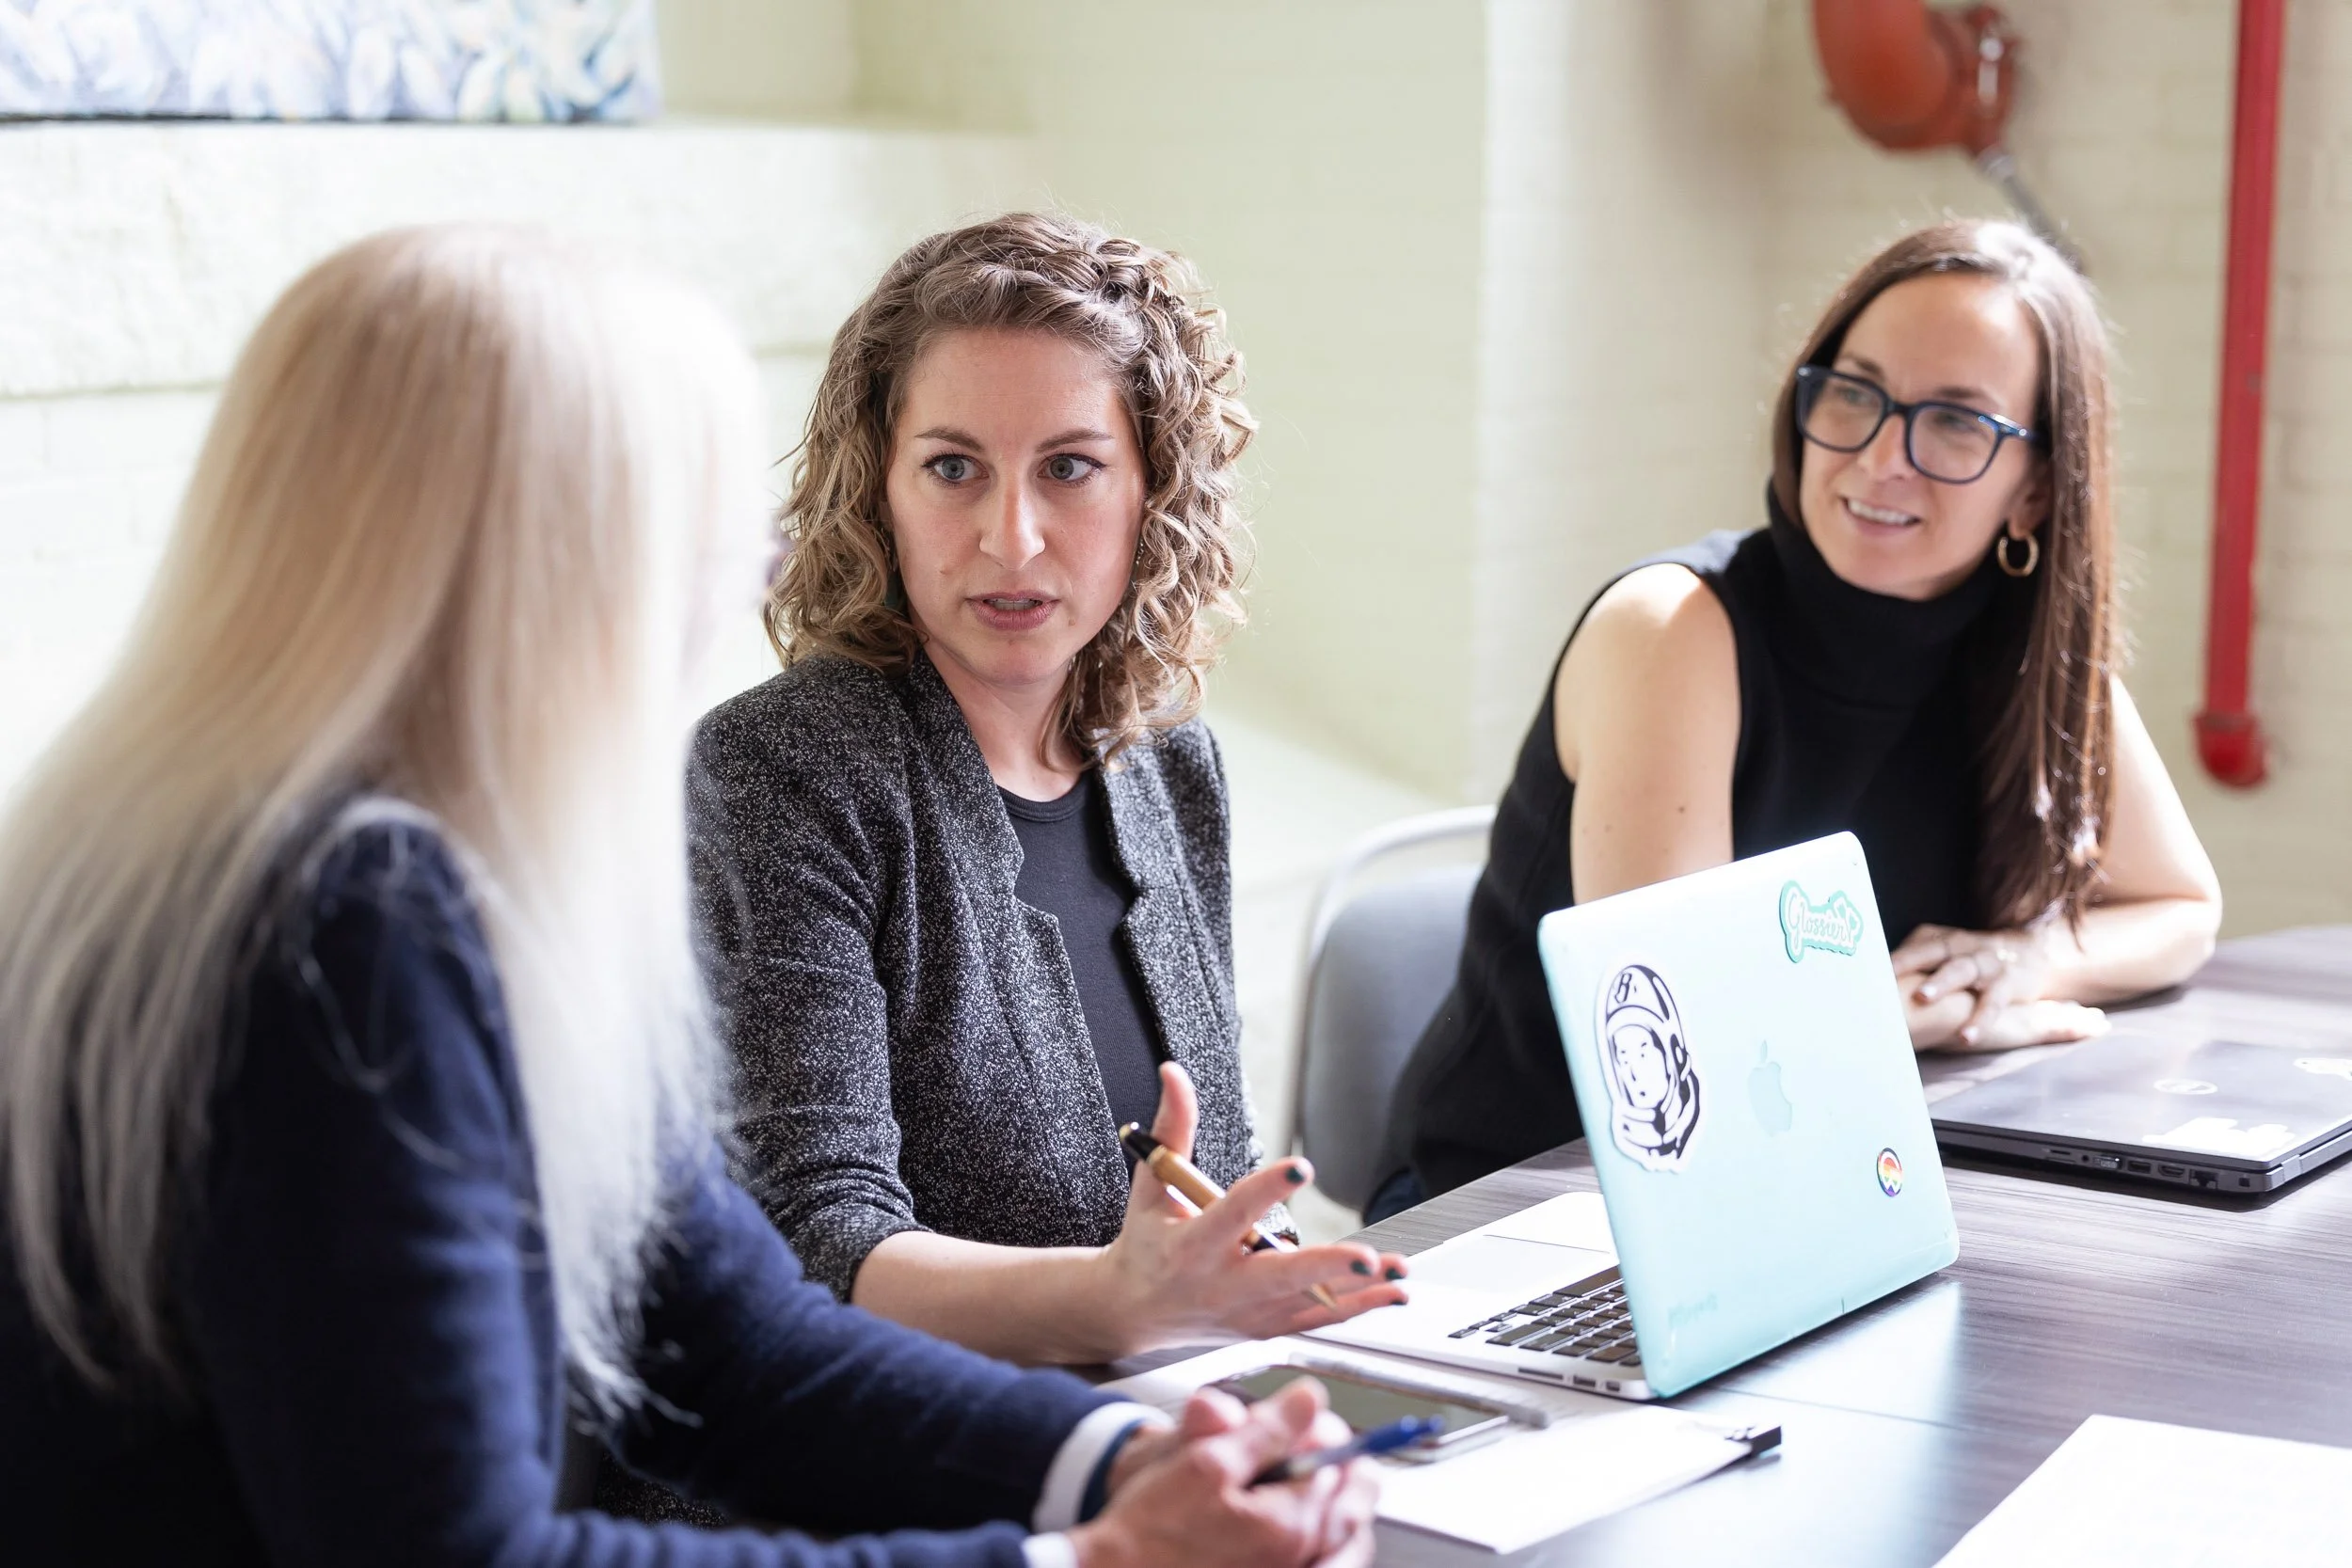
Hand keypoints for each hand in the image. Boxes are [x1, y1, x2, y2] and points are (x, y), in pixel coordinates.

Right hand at [1075, 1380, 1377, 1567]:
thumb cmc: (1152, 1528)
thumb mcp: (1204, 1463)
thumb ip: (1264, 1430)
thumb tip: (1309, 1400)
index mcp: (1287, 1523)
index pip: (1333, 1461)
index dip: (1322, 1428)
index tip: (1310, 1413)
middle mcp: (1297, 1557)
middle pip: (1350, 1505)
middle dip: (1350, 1468)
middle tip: (1345, 1445)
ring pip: (1343, 1538)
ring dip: (1345, 1504)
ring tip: (1345, 1480)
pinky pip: (1325, 1562)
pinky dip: (1333, 1539)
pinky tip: (1321, 1522)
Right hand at [1093, 1064, 1408, 1356]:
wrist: (1131, 1310)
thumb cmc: (1146, 1243)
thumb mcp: (1151, 1184)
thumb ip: (1172, 1128)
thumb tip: (1175, 1075)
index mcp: (1192, 1245)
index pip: (1233, 1213)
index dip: (1267, 1190)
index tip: (1299, 1168)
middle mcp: (1222, 1283)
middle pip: (1279, 1275)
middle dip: (1325, 1267)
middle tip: (1365, 1256)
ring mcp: (1247, 1311)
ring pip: (1308, 1303)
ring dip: (1356, 1290)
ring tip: (1394, 1270)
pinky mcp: (1265, 1326)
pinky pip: (1315, 1320)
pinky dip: (1355, 1309)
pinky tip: (1390, 1294)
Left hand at [1893, 924, 2107, 1051]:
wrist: (2030, 953)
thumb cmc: (1969, 958)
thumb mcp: (1943, 951)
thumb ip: (1913, 961)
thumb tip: (1872, 982)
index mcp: (1941, 940)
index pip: (1910, 947)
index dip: (1889, 957)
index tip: (1863, 970)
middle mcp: (1961, 947)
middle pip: (1933, 952)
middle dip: (1911, 962)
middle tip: (1887, 978)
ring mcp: (1984, 964)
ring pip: (1962, 970)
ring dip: (1942, 983)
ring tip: (1924, 999)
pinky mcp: (2006, 985)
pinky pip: (1991, 1003)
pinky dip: (1979, 1019)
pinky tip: (1966, 1036)